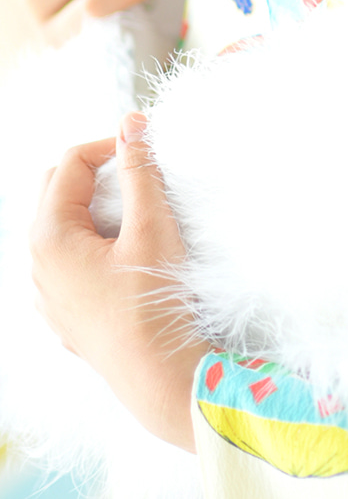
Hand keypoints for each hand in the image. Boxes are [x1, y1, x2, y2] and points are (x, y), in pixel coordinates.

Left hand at [31, 113, 208, 451]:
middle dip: (95, 173)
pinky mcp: (64, 315)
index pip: (70, 162)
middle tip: (138, 174)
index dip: (109, 145)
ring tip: (137, 215)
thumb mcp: (151, 225)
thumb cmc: (152, 302)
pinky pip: (68, 262)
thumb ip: (140, 170)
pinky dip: (93, 243)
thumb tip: (132, 124)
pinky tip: (126, 256)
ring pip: (61, 227)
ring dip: (94, 208)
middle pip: (55, 190)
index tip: (145, 147)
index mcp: (49, 236)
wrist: (157, 376)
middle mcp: (37, 264)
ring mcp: (47, 294)